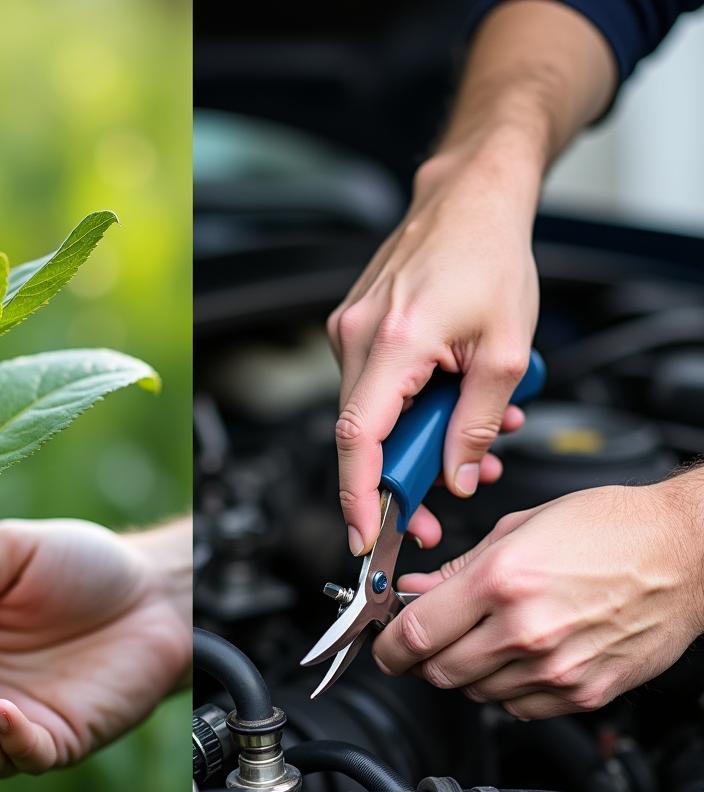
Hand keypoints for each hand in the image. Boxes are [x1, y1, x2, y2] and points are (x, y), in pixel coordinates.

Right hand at [327, 147, 537, 554]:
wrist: (471, 196)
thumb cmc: (489, 254)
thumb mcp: (506, 353)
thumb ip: (479, 425)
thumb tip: (460, 477)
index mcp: (394, 341)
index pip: (358, 438)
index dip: (358, 495)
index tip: (364, 532)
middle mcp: (357, 335)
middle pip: (361, 435)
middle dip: (399, 480)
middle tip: (435, 506)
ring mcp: (349, 329)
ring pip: (368, 414)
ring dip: (411, 442)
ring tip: (467, 445)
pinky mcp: (354, 326)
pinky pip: (373, 386)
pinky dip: (406, 408)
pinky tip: (446, 405)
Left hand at [371, 481, 703, 718]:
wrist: (685, 553)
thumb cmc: (610, 530)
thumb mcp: (519, 529)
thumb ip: (458, 568)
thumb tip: (415, 590)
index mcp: (502, 581)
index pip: (416, 632)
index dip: (387, 646)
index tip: (383, 647)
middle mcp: (525, 630)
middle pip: (439, 672)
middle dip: (421, 661)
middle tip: (426, 643)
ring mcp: (556, 668)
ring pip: (475, 694)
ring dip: (464, 674)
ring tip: (481, 641)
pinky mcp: (582, 693)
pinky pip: (517, 708)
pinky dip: (504, 690)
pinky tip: (515, 659)